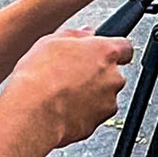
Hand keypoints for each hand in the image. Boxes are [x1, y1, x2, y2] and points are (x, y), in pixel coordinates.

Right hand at [1, 27, 135, 147]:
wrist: (33, 113)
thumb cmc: (40, 77)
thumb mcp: (51, 42)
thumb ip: (75, 35)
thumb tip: (86, 33)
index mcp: (105, 52)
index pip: (125, 47)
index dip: (112, 50)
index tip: (101, 53)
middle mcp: (113, 77)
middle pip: (113, 74)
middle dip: (97, 75)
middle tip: (72, 74)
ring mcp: (108, 102)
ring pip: (104, 96)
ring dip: (90, 94)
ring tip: (63, 93)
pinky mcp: (98, 123)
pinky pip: (94, 115)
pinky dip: (83, 112)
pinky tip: (62, 108)